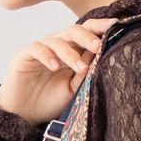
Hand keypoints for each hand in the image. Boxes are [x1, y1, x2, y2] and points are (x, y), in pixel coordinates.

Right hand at [0, 17, 119, 125]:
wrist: (23, 114)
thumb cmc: (49, 100)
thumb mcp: (74, 88)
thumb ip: (87, 72)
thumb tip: (104, 54)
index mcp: (71, 50)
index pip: (87, 32)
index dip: (101, 27)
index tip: (117, 26)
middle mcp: (57, 46)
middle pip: (74, 30)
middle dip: (88, 36)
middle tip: (98, 46)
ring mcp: (41, 49)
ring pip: (57, 40)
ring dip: (70, 53)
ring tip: (80, 68)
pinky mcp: (24, 55)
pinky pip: (37, 48)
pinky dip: (47, 55)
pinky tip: (54, 66)